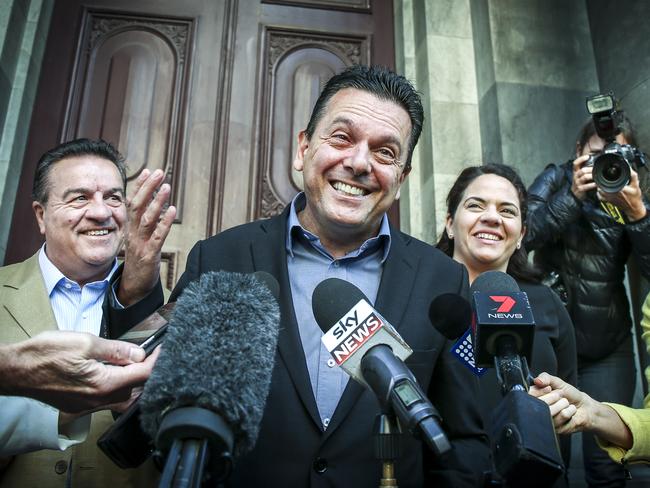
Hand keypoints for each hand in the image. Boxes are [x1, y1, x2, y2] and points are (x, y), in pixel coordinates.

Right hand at [1, 331, 158, 412]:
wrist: (15, 370)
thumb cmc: (44, 354)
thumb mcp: (85, 342)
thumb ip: (116, 350)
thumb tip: (138, 353)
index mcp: (103, 385)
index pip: (142, 375)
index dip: (156, 360)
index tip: (161, 349)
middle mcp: (98, 400)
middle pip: (135, 389)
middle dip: (145, 371)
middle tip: (147, 353)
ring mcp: (87, 406)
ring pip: (122, 397)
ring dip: (131, 381)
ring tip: (131, 362)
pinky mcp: (78, 406)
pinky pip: (106, 400)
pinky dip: (116, 387)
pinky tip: (113, 372)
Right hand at [119, 169, 175, 305]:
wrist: (134, 288)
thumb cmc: (139, 262)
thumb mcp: (138, 240)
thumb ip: (143, 224)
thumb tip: (153, 206)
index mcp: (130, 229)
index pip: (132, 203)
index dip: (140, 186)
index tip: (147, 170)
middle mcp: (133, 234)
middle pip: (137, 206)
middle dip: (148, 188)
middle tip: (158, 172)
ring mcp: (140, 244)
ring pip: (146, 219)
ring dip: (157, 202)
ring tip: (166, 186)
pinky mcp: (149, 255)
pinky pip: (157, 237)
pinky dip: (165, 223)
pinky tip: (173, 211)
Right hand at [530, 373, 632, 448]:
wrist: (585, 407)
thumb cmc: (569, 395)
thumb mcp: (557, 382)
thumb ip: (546, 378)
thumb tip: (537, 380)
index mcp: (534, 399)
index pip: (528, 395)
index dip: (539, 391)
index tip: (549, 388)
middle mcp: (537, 411)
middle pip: (539, 404)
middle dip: (553, 397)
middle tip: (560, 395)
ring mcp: (546, 421)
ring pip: (550, 411)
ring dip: (562, 404)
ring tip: (565, 404)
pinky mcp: (555, 430)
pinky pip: (561, 417)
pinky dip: (569, 411)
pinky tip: (570, 412)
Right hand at [571, 155, 595, 199]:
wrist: (576, 193)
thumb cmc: (581, 182)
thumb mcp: (581, 174)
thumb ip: (586, 168)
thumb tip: (595, 160)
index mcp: (576, 171)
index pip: (576, 163)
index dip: (581, 159)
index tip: (588, 156)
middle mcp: (575, 176)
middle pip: (582, 170)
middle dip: (591, 169)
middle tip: (597, 169)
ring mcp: (577, 183)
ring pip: (584, 177)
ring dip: (592, 176)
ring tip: (597, 176)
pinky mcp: (580, 189)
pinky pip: (586, 186)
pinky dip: (592, 185)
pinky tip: (596, 184)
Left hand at [597, 168, 646, 221]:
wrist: (632, 207)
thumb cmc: (634, 198)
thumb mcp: (635, 185)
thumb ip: (633, 175)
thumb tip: (629, 169)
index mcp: (616, 188)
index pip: (605, 179)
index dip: (605, 175)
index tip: (608, 173)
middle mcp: (609, 193)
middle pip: (600, 183)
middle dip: (603, 179)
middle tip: (607, 177)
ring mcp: (606, 197)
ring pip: (598, 189)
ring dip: (601, 185)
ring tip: (607, 183)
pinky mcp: (605, 200)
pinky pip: (599, 195)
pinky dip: (600, 191)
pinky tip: (604, 189)